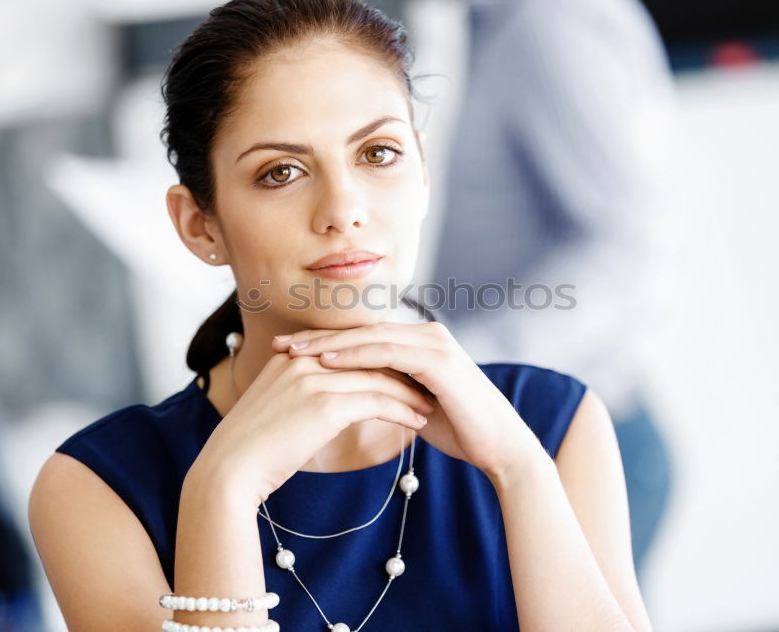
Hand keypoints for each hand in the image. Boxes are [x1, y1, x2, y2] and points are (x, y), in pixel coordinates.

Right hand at [195, 352, 434, 505]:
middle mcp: (303, 359)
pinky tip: (417, 422)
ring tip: (430, 407)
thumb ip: (302, 392)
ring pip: (378, 378)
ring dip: (409, 393)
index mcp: (291, 355)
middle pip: (367, 358)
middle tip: (428, 387)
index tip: (405, 375)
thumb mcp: (278, 407)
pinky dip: (402, 411)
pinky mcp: (325, 404)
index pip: (349, 350)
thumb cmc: (253, 449)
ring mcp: (314, 378)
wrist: (228, 471)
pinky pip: (377, 401)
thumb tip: (330, 402)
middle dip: (401, 372)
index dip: (380, 362)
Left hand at [271, 321, 541, 479]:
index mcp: (419, 342)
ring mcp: (434, 343)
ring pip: (370, 338)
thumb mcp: (413, 405)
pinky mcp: (438, 359)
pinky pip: (387, 353)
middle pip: (361, 331)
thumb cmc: (459, 429)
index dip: (324, 342)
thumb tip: (357, 396)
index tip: (287, 352)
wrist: (499, 447)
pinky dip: (354, 356)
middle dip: (318, 338)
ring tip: (293, 352)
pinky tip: (326, 362)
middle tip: (278, 344)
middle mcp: (426, 334)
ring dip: (328, 344)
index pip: (363, 337)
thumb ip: (389, 391)